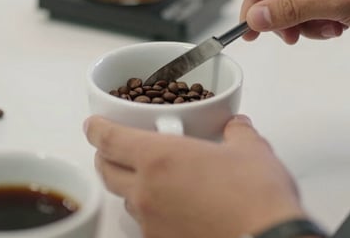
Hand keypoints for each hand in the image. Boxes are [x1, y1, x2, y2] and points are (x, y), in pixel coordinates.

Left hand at [84, 115, 307, 237]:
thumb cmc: (256, 198)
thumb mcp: (252, 151)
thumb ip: (238, 134)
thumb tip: (238, 127)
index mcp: (159, 157)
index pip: (110, 139)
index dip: (97, 130)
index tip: (93, 125)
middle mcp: (146, 191)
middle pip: (107, 172)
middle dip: (105, 157)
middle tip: (112, 149)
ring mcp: (151, 223)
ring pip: (127, 201)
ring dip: (131, 187)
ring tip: (151, 180)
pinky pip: (147, 225)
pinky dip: (153, 213)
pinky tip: (174, 210)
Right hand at [241, 0, 349, 42]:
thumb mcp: (337, 3)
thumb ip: (291, 9)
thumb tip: (255, 16)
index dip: (255, 0)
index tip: (248, 27)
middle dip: (284, 15)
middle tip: (289, 38)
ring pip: (299, 0)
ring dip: (307, 22)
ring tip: (329, 30)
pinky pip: (317, 7)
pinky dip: (322, 23)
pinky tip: (341, 28)